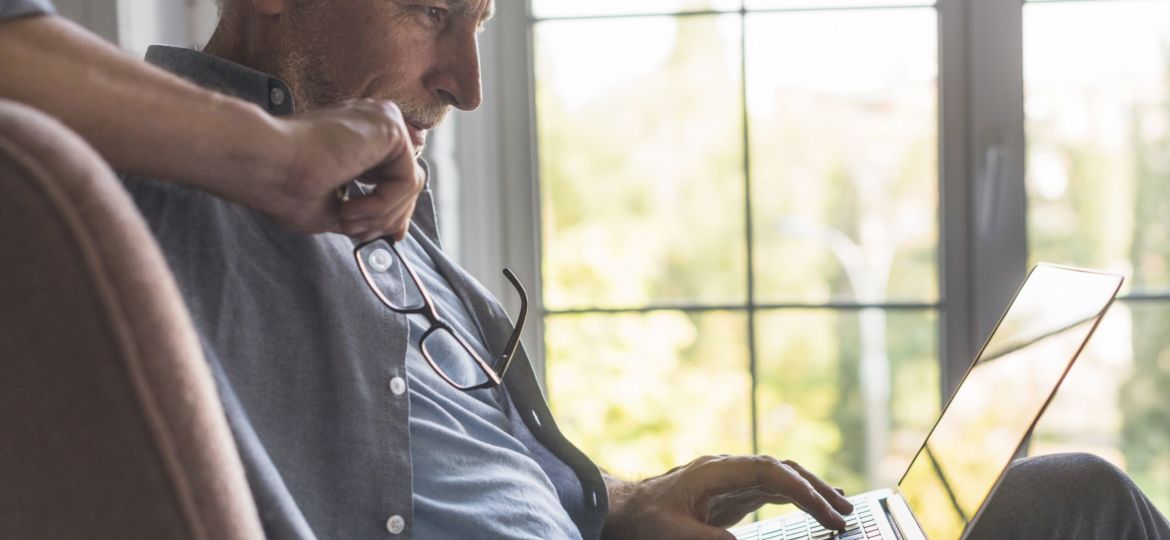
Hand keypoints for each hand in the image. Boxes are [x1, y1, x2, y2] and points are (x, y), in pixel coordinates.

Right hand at [249, 99, 423, 240]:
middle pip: (407, 181)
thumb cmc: (282, 185)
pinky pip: (407, 180)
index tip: (390, 237)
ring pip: (410, 184)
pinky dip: (382, 205)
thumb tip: (395, 231)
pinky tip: (351, 208)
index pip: (396, 174)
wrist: (264, 163)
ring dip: (380, 216)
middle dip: (388, 218)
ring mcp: (383, 121)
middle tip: (358, 233)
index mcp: (359, 138)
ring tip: (346, 219)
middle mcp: (374, 124)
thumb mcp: (333, 207)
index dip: (396, 210)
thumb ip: (366, 213)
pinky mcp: (390, 128)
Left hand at [603, 455, 853, 539]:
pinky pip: (773, 490)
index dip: (801, 490)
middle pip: (782, 470)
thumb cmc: (647, 519)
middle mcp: (729, 468)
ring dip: (812, 492)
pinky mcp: (734, 492)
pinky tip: (817, 507)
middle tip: (846, 514)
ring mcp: (733, 478)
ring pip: (782, 477)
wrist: (627, 509)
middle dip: (816, 488)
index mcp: (716, 471)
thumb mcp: (675, 533)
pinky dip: (798, 497)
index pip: (769, 473)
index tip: (824, 512)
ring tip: (842, 512)